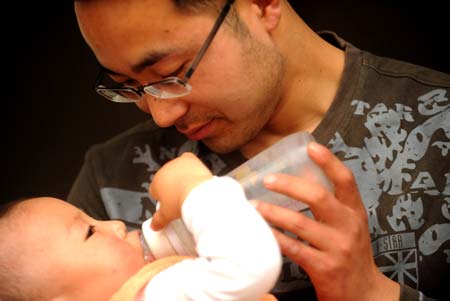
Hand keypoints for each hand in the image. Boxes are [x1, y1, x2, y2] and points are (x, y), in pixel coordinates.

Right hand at [149, 152, 211, 230]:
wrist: (198, 194)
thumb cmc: (181, 203)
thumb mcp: (166, 216)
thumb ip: (157, 221)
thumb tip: (154, 226)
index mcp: (155, 183)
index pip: (155, 190)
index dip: (162, 198)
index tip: (169, 204)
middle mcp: (164, 170)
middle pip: (166, 179)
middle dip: (171, 187)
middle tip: (180, 197)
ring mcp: (176, 163)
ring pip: (177, 170)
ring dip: (181, 176)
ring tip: (190, 188)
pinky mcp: (189, 159)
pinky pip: (187, 160)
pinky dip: (191, 165)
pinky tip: (195, 175)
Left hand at [252, 142, 399, 300]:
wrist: (364, 294)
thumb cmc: (350, 253)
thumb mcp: (348, 225)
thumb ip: (331, 204)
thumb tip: (300, 175)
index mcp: (355, 212)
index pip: (346, 180)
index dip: (329, 161)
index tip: (310, 146)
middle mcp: (348, 226)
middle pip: (318, 197)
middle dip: (289, 185)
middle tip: (267, 179)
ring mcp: (337, 248)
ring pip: (300, 223)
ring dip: (273, 212)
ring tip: (254, 206)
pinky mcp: (324, 268)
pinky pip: (293, 248)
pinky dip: (275, 238)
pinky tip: (262, 231)